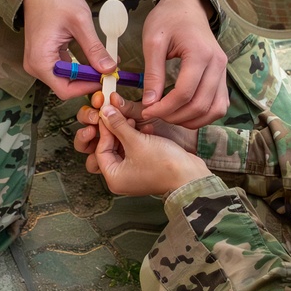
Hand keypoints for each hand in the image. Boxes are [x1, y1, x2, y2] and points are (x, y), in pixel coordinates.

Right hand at [22, 0, 116, 99]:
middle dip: (88, 81)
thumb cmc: (55, 1)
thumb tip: (109, 68)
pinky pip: (64, 70)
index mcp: (41, 61)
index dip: (87, 88)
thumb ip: (94, 48)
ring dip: (86, 74)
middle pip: (66, 86)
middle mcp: (36, 67)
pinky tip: (94, 58)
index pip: (65, 90)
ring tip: (105, 63)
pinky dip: (80, 67)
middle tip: (109, 71)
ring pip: (66, 79)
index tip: (106, 78)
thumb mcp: (79, 22)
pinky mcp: (44, 57)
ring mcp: (39, 63)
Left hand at [94, 104, 210, 195]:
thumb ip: (118, 125)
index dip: (104, 129)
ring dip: (128, 132)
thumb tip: (105, 112)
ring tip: (135, 121)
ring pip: (123, 147)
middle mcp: (121, 178)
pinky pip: (135, 150)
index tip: (108, 113)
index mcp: (114, 178)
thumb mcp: (137, 141)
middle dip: (116, 131)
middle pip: (110, 148)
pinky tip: (147, 128)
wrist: (190, 175)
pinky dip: (139, 139)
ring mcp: (133, 173)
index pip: (100, 149)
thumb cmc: (164, 164)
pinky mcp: (145, 167)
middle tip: (119, 115)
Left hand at [140, 0, 228, 127]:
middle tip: (154, 114)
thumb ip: (153, 73)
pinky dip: (204, 115)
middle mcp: (218, 65)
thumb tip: (149, 102)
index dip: (164, 108)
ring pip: (214, 110)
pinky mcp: (223, 76)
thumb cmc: (168, 19)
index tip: (146, 110)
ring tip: (169, 116)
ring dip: (191, 119)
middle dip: (175, 116)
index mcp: (200, 54)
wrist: (186, 6)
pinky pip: (220, 105)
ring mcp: (224, 71)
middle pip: (200, 105)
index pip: (185, 93)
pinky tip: (184, 113)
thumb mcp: (153, 42)